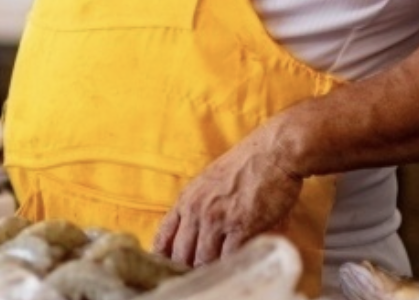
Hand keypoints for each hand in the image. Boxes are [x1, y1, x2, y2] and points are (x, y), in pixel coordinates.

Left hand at [153, 127, 302, 267]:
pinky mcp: (242, 227)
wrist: (271, 154)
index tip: (169, 270)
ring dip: (210, 272)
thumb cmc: (243, 168)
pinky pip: (230, 258)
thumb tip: (196, 235)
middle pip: (181, 254)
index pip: (163, 237)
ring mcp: (218, 220)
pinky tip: (235, 272)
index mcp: (186, 200)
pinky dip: (231, 268)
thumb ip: (199, 208)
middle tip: (196, 278)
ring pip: (204, 260)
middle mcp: (196, 211)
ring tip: (216, 279)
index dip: (164, 258)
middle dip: (187, 270)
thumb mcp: (208, 183)